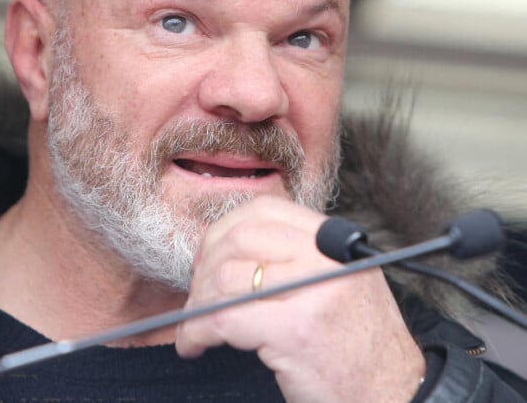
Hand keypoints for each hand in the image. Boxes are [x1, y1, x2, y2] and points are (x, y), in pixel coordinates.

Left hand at [176, 196, 425, 401]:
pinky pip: (224, 318)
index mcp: (332, 239)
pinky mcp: (297, 330)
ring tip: (195, 324)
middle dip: (204, 266)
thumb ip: (297, 254)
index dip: (224, 230)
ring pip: (226, 277)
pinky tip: (194, 343)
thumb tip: (230, 248)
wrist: (398, 394)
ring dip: (197, 302)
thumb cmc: (361, 342)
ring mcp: (312, 289)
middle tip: (198, 294)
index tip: (210, 257)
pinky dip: (197, 330)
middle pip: (239, 237)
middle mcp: (325, 255)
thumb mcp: (340, 279)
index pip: (263, 210)